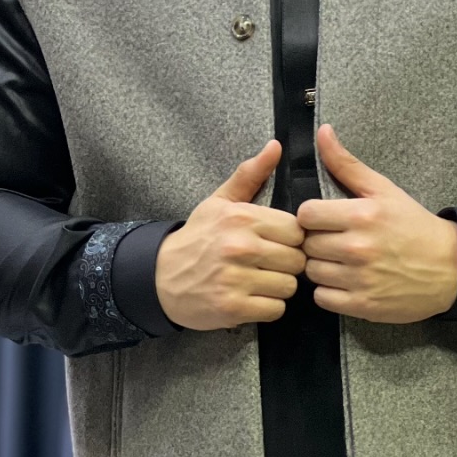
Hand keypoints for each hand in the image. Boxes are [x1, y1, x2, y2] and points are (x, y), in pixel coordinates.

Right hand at [155, 139, 305, 328]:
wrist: (159, 278)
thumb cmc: (197, 239)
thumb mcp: (220, 202)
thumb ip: (250, 175)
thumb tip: (276, 146)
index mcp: (242, 218)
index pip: (297, 231)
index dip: (291, 239)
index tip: (277, 243)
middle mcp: (240, 247)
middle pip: (297, 261)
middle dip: (287, 264)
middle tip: (268, 265)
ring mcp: (236, 280)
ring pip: (289, 286)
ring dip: (278, 287)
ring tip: (259, 281)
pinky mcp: (233, 308)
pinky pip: (275, 309)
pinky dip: (267, 307)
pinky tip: (252, 297)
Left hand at [296, 124, 456, 323]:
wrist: (452, 268)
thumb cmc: (415, 227)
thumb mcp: (384, 190)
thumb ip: (347, 164)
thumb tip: (322, 131)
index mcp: (362, 215)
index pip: (306, 215)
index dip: (312, 217)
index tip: (325, 220)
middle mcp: (358, 248)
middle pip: (307, 245)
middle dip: (318, 241)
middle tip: (336, 241)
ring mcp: (360, 279)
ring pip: (311, 272)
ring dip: (322, 267)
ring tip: (342, 262)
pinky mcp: (363, 305)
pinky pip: (322, 298)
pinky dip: (330, 292)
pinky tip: (346, 281)